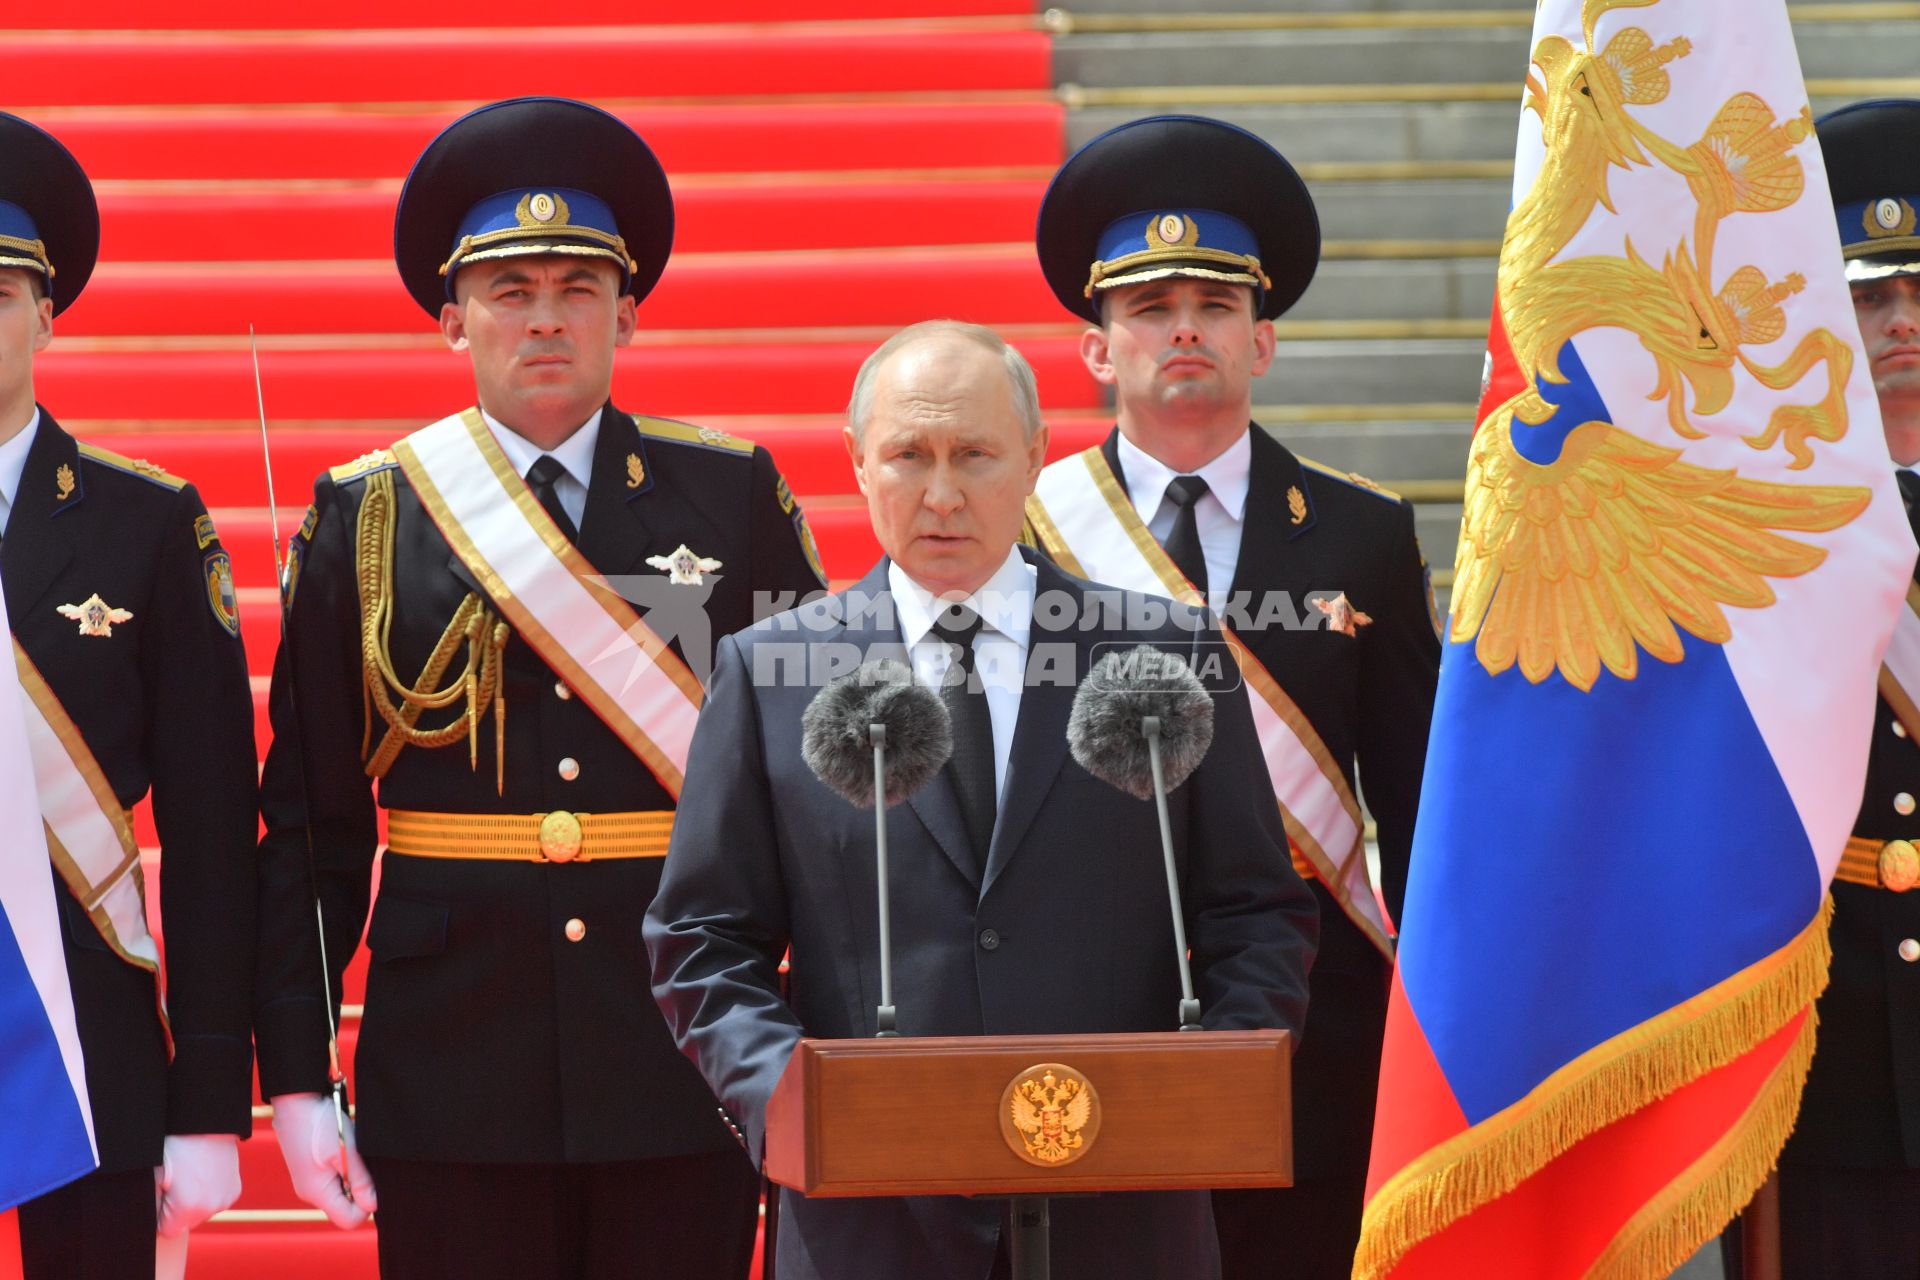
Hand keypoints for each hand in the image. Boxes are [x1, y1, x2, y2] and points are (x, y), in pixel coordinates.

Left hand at [154, 1133, 240, 1236]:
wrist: (208, 1122)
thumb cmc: (176, 1145)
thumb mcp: (152, 1176)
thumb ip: (151, 1205)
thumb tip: (150, 1220)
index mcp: (188, 1207)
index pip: (166, 1231)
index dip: (159, 1215)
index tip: (160, 1194)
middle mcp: (211, 1207)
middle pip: (185, 1224)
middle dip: (177, 1210)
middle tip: (174, 1182)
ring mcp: (225, 1199)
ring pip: (200, 1213)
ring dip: (193, 1203)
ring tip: (190, 1176)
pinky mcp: (234, 1191)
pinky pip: (214, 1202)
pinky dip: (207, 1195)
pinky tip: (203, 1175)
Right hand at [270, 1091, 377, 1227]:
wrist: (295, 1101)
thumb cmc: (318, 1123)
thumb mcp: (345, 1151)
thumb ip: (360, 1181)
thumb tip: (373, 1206)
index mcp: (317, 1193)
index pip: (348, 1220)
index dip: (367, 1207)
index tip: (372, 1183)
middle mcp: (311, 1192)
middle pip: (346, 1206)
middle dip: (361, 1189)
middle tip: (362, 1163)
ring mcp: (310, 1182)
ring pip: (342, 1191)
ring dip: (353, 1175)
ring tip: (352, 1152)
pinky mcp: (311, 1170)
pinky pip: (335, 1178)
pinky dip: (345, 1167)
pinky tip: (345, 1148)